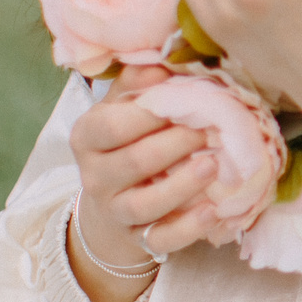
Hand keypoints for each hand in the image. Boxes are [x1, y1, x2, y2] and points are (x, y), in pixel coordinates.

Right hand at [68, 65, 216, 293]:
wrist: (112, 202)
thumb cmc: (126, 141)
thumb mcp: (122, 109)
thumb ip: (138, 84)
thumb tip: (162, 61)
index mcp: (87, 138)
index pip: (110, 126)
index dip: (148, 115)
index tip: (185, 102)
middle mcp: (95, 177)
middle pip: (132, 163)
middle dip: (173, 145)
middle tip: (210, 129)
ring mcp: (115, 212)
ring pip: (144, 205)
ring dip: (181, 186)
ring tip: (214, 165)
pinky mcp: (138, 239)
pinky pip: (161, 240)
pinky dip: (188, 229)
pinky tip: (214, 212)